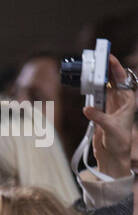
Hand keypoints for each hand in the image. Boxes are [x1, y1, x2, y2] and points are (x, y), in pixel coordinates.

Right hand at [84, 54, 136, 178]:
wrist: (112, 156)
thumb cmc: (119, 142)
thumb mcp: (110, 128)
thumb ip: (99, 117)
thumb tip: (87, 108)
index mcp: (128, 102)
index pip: (122, 80)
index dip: (116, 68)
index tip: (109, 58)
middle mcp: (119, 102)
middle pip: (112, 81)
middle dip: (106, 70)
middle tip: (98, 59)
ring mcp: (109, 106)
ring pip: (103, 88)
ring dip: (97, 80)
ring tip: (91, 70)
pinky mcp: (100, 113)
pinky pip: (95, 98)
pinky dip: (91, 92)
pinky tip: (87, 85)